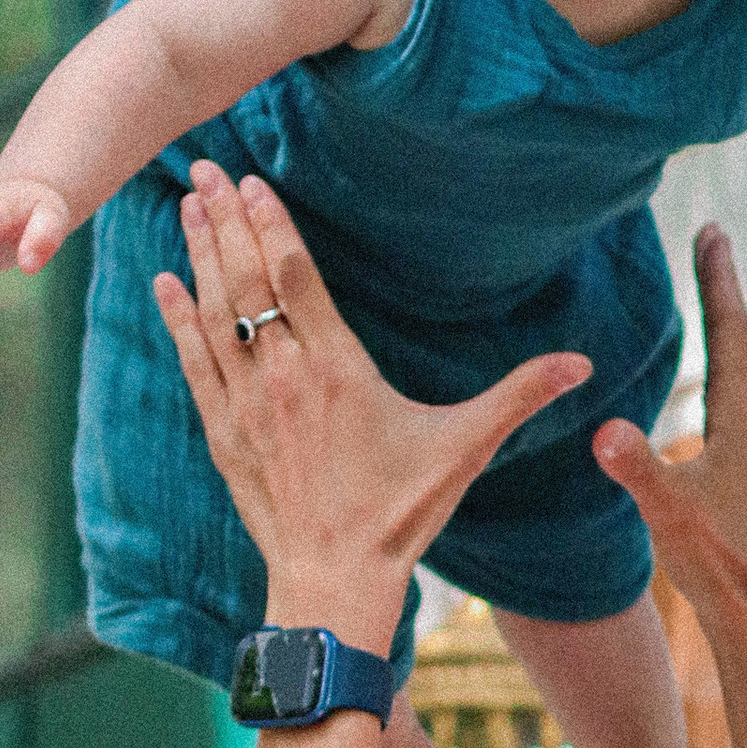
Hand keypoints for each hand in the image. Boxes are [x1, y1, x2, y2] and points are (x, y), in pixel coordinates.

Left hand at [153, 161, 588, 645]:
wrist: (334, 582)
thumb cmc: (400, 515)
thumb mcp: (464, 449)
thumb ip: (519, 396)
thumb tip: (582, 365)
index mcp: (338, 371)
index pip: (296, 278)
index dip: (272, 224)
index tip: (253, 179)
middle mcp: (284, 379)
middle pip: (246, 282)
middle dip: (225, 220)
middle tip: (203, 165)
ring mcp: (248, 407)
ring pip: (215, 314)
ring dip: (199, 255)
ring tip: (186, 203)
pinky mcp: (225, 435)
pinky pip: (195, 363)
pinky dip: (178, 320)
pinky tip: (164, 282)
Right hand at [592, 227, 746, 655]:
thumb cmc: (721, 568)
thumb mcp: (670, 515)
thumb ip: (638, 470)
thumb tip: (605, 429)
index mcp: (739, 423)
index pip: (731, 332)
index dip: (717, 278)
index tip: (712, 228)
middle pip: (738, 340)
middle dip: (720, 287)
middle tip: (711, 240)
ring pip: (736, 374)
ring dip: (722, 329)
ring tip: (710, 298)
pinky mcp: (740, 480)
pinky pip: (726, 406)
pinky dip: (715, 375)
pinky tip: (704, 391)